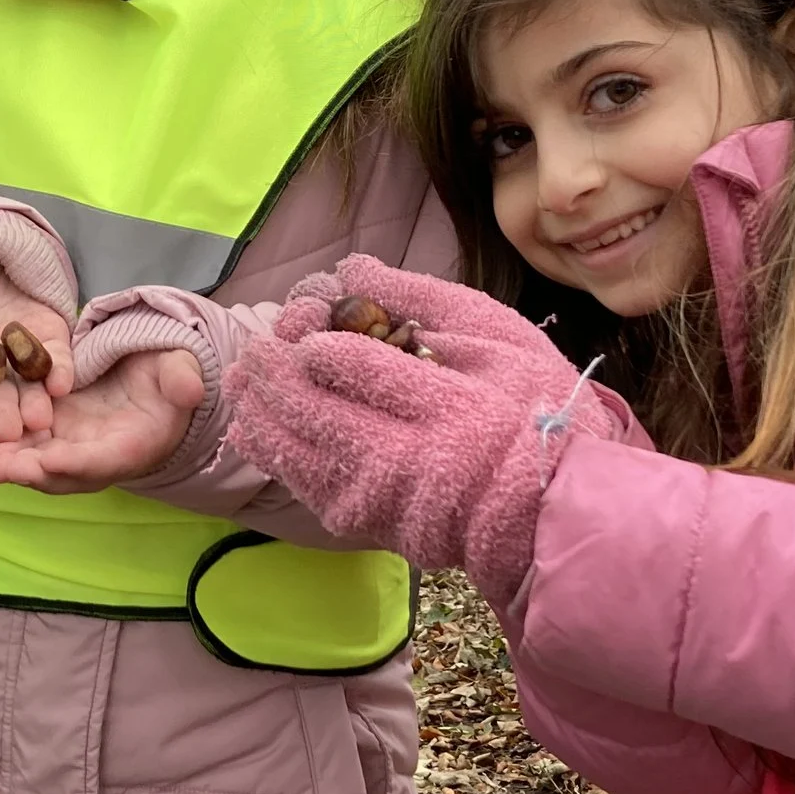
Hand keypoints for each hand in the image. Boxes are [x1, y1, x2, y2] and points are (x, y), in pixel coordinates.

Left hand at [0, 347, 205, 493]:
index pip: (107, 461)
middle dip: (37, 474)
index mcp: (138, 444)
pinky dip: (16, 447)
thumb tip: (189, 390)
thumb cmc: (169, 373)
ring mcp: (80, 446)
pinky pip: (37, 445)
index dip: (80, 463)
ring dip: (19, 467)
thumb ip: (183, 378)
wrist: (153, 374)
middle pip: (70, 474)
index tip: (52, 461)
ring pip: (48, 466)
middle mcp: (104, 455)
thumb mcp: (180, 368)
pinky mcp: (62, 431)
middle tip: (3, 468)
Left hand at [225, 255, 623, 594]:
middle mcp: (408, 460)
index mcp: (448, 407)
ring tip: (242, 381)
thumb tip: (353, 268)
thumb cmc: (536, 408)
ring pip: (298, 452)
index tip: (298, 326)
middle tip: (253, 349)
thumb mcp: (500, 337)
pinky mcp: (370, 525)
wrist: (552, 507)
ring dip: (260, 412)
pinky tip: (255, 429)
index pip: (355, 366)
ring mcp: (384, 500)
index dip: (314, 342)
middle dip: (272, 374)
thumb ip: (426, 299)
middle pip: (314, 409)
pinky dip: (275, 455)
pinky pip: (307, 487)